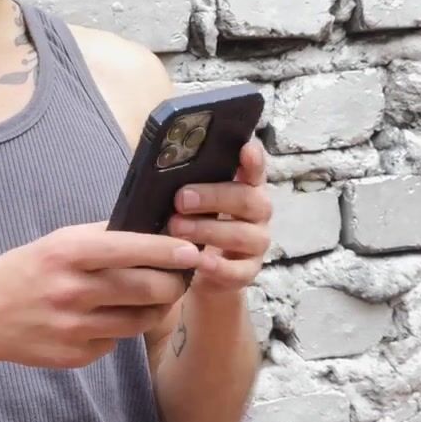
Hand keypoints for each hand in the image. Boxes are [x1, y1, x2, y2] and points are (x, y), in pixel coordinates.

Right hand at [0, 222, 203, 368]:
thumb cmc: (22, 272)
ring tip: (154, 298)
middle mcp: (72, 290)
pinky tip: (108, 318)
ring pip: (140, 320)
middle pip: (146, 288)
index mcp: (67, 254)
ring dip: (156, 309)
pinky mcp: (76, 355)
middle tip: (180, 278)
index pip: (131, 249)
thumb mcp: (54, 243)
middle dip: (172, 283)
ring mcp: (75, 327)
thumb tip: (149, 229)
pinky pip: (116, 341)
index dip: (168, 250)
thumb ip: (98, 237)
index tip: (192, 250)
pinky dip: (121, 329)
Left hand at [164, 140, 270, 297]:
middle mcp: (257, 213)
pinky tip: (198, 260)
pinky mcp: (248, 272)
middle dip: (213, 197)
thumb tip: (163, 161)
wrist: (196, 270)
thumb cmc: (192, 222)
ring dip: (208, 230)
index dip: (253, 159)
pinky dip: (217, 266)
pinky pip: (237, 271)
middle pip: (248, 200)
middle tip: (181, 199)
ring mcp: (256, 243)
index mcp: (246, 187)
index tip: (245, 149)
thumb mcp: (189, 201)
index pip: (255, 169)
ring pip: (242, 235)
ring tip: (177, 228)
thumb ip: (187, 182)